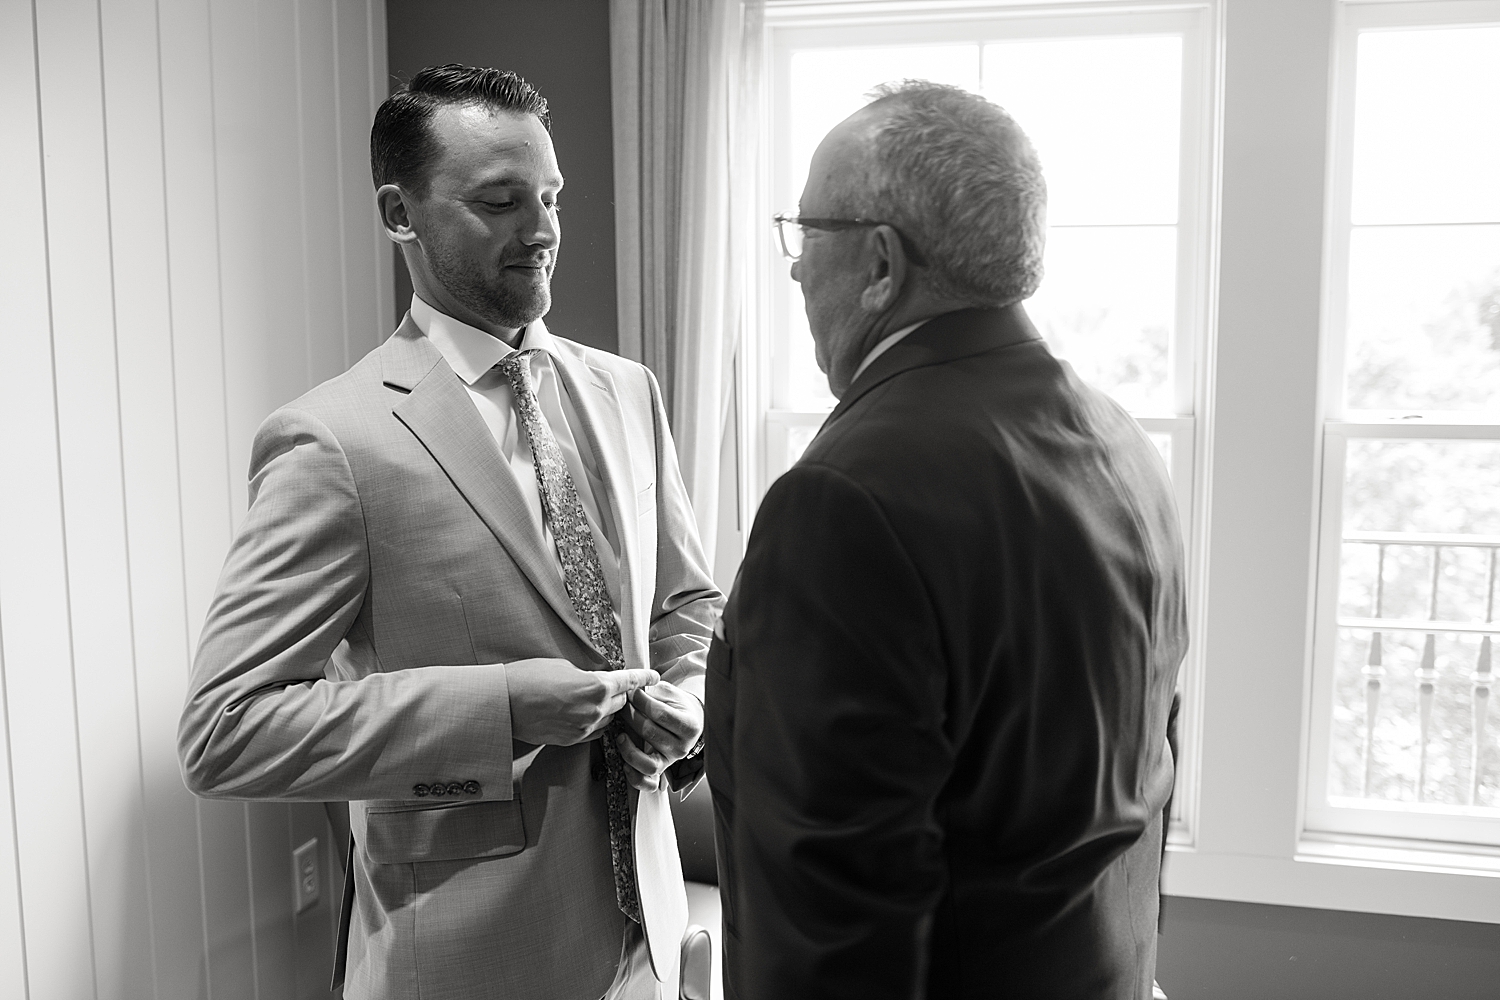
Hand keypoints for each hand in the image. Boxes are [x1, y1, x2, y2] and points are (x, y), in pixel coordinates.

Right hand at [506, 658, 658, 745]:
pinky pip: (595, 731)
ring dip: (607, 709)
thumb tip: (596, 679)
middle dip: (621, 692)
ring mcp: (585, 728)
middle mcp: (595, 710)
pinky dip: (595, 722)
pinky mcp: (573, 740)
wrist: (504, 704)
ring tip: (594, 699)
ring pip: (609, 718)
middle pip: (621, 701)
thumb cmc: (529, 678)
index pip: (629, 681)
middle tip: (616, 684)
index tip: (654, 675)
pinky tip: (583, 713)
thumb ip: (587, 675)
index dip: (644, 677)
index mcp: (596, 686)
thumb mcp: (563, 667)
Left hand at [612, 680, 703, 790]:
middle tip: (621, 706)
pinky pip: (646, 783)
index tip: (631, 692)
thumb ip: (652, 690)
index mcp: (690, 726)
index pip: (660, 714)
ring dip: (629, 750)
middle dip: (630, 717)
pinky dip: (634, 777)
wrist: (686, 721)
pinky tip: (624, 762)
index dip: (641, 701)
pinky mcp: (660, 771)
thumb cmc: (675, 705)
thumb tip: (631, 688)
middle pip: (650, 734)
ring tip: (620, 736)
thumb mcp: (669, 693)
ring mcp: (671, 761)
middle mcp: (683, 747)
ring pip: (648, 764)